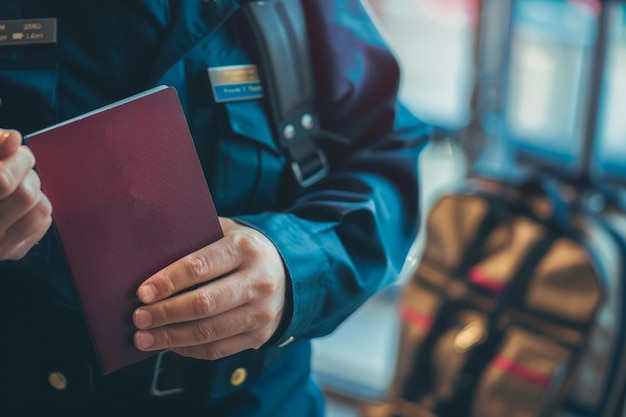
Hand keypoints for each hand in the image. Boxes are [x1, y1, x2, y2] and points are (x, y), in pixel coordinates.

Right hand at [0, 129, 51, 259]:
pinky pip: (43, 222)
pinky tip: (19, 204)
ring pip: (40, 209)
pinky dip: (37, 206)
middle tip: (15, 166)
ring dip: (34, 190)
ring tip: (16, 185)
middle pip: (26, 195)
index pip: (5, 183)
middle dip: (26, 172)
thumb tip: (14, 139)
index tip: (13, 150)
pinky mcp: (14, 252)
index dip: (18, 160)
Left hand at [133, 217, 286, 359]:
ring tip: (144, 338)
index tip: (143, 293)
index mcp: (245, 248)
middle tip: (139, 317)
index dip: (168, 281)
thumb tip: (148, 258)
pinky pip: (217, 350)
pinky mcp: (260, 335)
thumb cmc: (243, 250)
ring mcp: (261, 312)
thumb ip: (195, 240)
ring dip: (171, 337)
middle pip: (204, 304)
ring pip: (209, 332)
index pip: (200, 267)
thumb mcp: (226, 232)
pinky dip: (188, 349)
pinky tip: (171, 344)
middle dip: (165, 313)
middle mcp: (258, 281)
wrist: (290, 273)